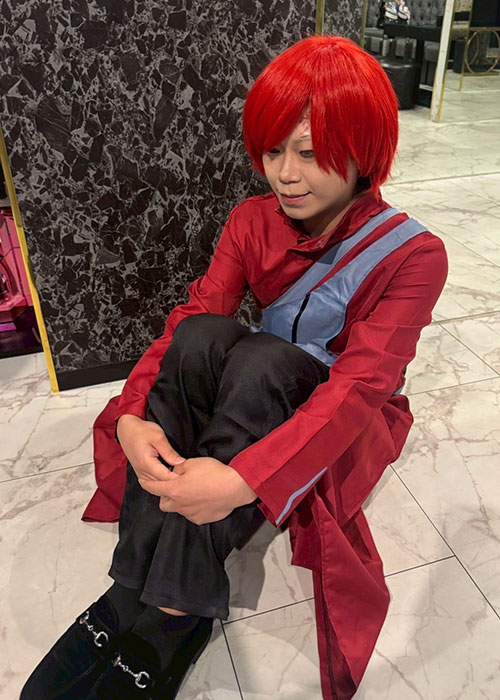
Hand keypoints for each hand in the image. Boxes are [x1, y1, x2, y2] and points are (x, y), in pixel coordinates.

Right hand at [116, 414, 184, 483]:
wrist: (126, 429)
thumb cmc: (142, 431)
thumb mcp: (159, 437)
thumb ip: (170, 452)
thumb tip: (181, 463)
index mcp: (147, 463)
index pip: (166, 478)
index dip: (178, 478)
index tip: (188, 474)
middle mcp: (142, 471)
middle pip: (161, 484)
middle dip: (174, 482)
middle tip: (186, 476)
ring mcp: (140, 473)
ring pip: (156, 486)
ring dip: (167, 483)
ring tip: (179, 476)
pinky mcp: (140, 472)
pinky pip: (151, 482)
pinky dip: (160, 481)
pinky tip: (168, 476)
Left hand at [139, 456, 256, 524]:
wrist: (235, 487)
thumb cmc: (214, 472)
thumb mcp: (192, 463)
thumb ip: (178, 468)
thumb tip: (174, 472)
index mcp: (174, 490)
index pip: (152, 488)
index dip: (146, 483)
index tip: (143, 480)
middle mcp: (180, 505)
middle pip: (163, 504)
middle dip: (165, 496)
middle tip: (175, 486)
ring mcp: (191, 514)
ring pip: (179, 509)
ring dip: (180, 502)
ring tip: (192, 492)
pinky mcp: (201, 519)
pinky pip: (192, 514)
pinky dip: (193, 507)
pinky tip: (203, 499)